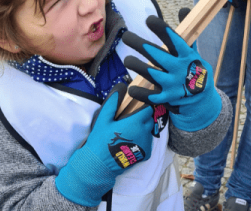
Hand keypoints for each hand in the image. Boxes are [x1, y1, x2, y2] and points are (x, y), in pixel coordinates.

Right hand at [55, 83, 153, 206]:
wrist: (100, 164)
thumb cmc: (101, 140)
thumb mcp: (103, 119)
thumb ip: (113, 102)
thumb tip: (121, 86)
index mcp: (136, 122)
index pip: (148, 109)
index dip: (144, 106)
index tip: (137, 107)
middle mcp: (145, 133)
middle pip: (150, 120)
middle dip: (143, 118)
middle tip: (130, 120)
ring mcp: (146, 144)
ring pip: (149, 131)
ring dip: (143, 129)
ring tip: (129, 132)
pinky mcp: (146, 154)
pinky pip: (148, 142)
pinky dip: (142, 140)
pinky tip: (130, 142)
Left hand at [122, 15, 221, 131]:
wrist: (201, 103)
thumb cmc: (194, 72)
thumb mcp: (194, 53)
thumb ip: (186, 33)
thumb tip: (184, 9)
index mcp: (188, 56)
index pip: (174, 40)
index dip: (161, 29)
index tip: (149, 20)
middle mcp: (180, 70)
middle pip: (157, 54)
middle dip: (139, 44)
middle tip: (126, 36)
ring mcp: (173, 86)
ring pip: (150, 73)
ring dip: (136, 65)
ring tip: (127, 60)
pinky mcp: (166, 99)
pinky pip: (148, 95)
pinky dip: (138, 91)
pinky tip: (130, 87)